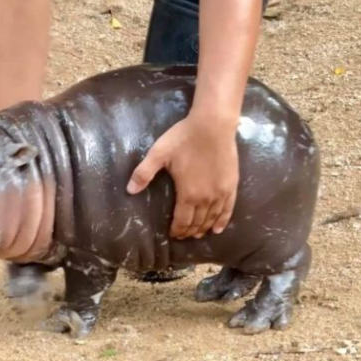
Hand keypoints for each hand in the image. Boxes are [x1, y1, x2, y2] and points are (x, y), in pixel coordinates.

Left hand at [126, 114, 238, 238]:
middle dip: (189, 231)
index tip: (173, 234)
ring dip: (204, 228)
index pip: (182, 221)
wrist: (213, 125)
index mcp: (188, 194)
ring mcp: (221, 193)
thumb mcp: (159, 154)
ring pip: (212, 218)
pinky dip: (222, 221)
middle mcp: (206, 199)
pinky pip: (228, 209)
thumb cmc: (184, 138)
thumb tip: (129, 190)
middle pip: (197, 222)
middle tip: (183, 236)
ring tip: (198, 234)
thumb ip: (144, 173)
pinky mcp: (231, 185)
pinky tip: (218, 229)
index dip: (177, 230)